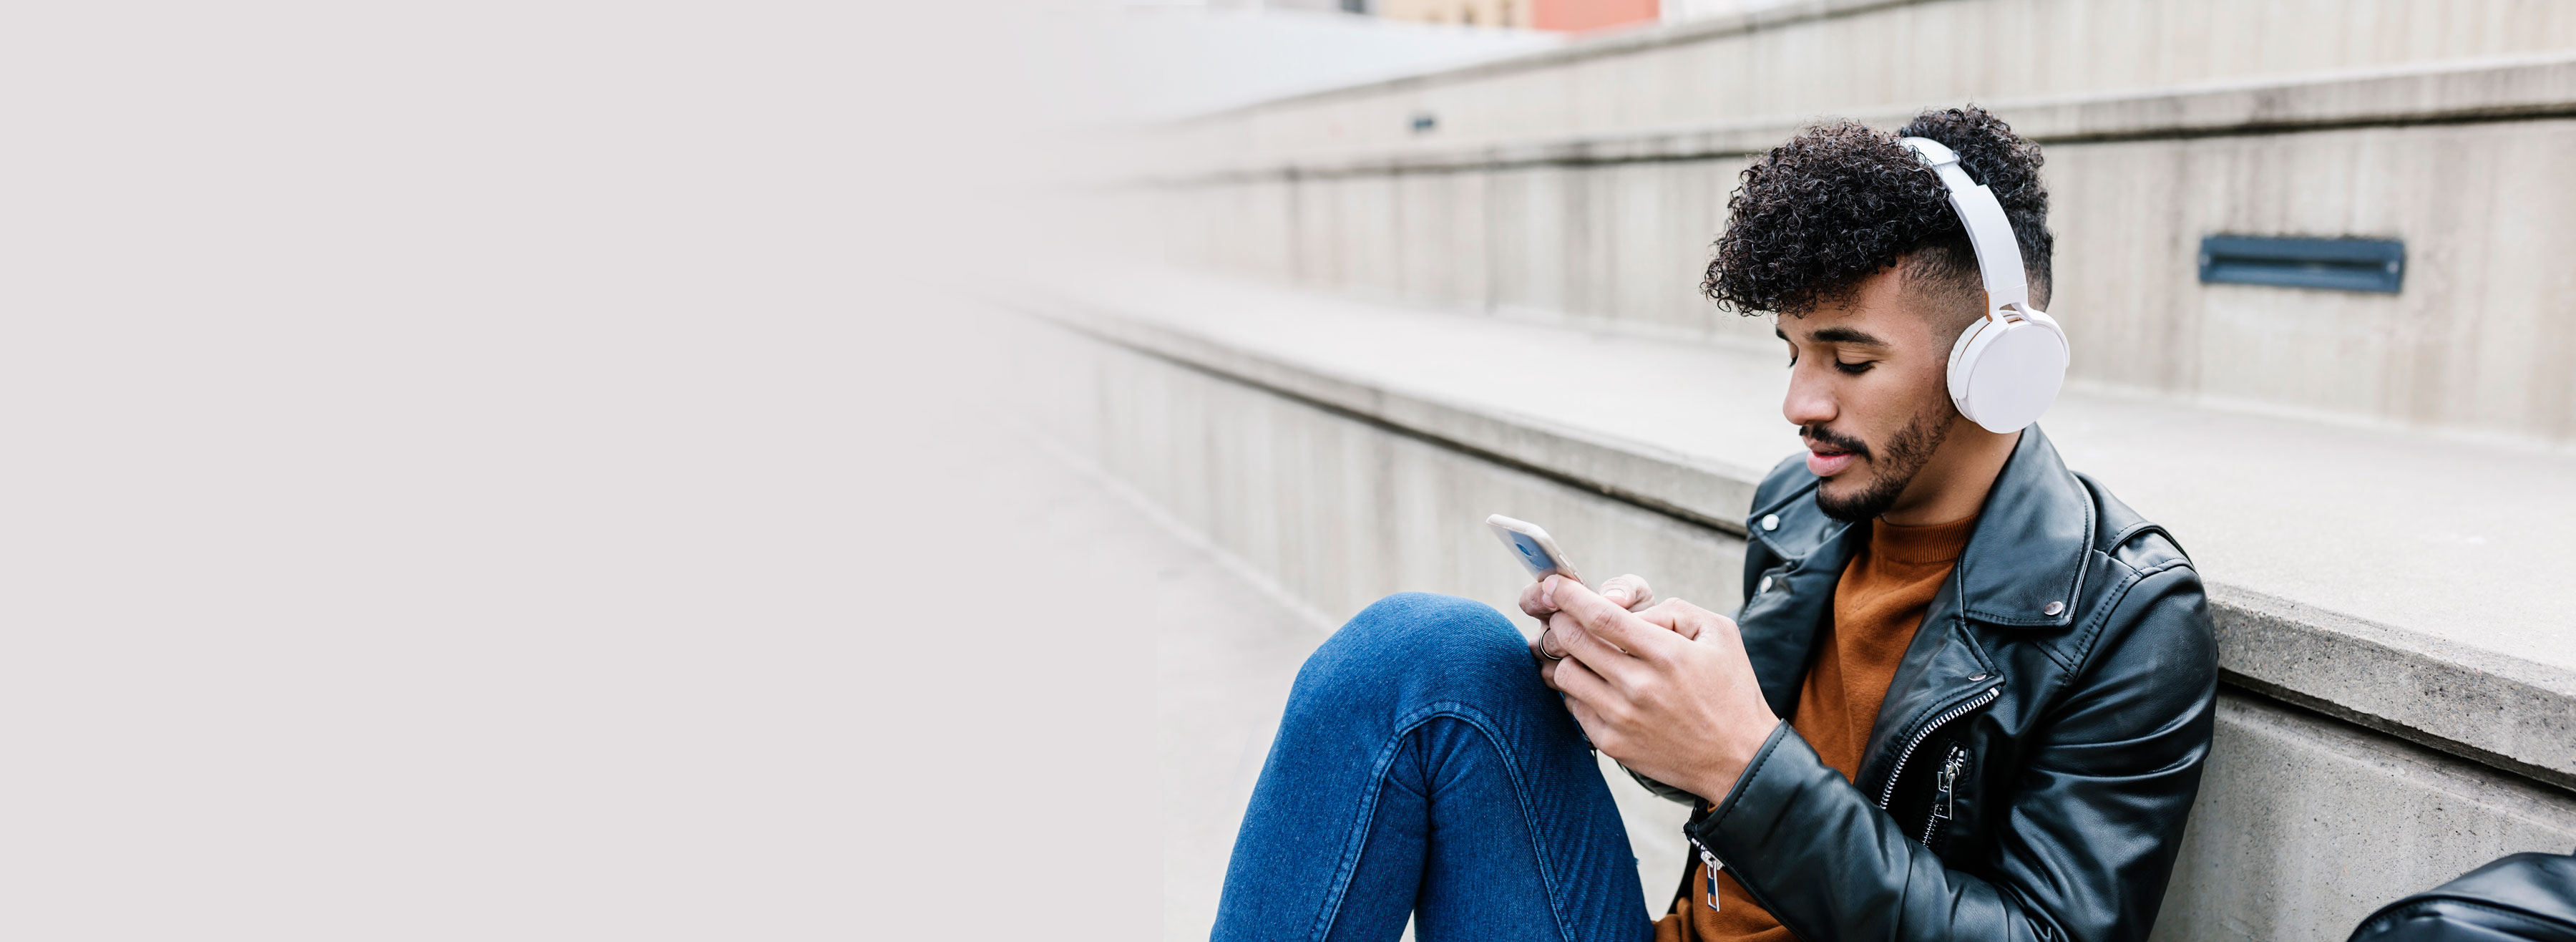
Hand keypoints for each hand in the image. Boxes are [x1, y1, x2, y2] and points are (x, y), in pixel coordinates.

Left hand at [1536, 576, 1778, 801]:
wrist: (1739, 759)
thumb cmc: (1730, 690)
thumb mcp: (1719, 634)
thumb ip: (1672, 610)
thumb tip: (1627, 610)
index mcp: (1666, 654)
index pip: (1601, 617)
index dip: (1568, 596)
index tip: (1553, 584)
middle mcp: (1639, 687)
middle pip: (1573, 642)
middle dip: (1560, 620)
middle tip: (1564, 615)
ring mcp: (1622, 719)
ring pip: (1565, 674)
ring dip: (1567, 657)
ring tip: (1584, 653)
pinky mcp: (1612, 744)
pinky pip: (1574, 707)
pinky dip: (1578, 691)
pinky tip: (1598, 686)